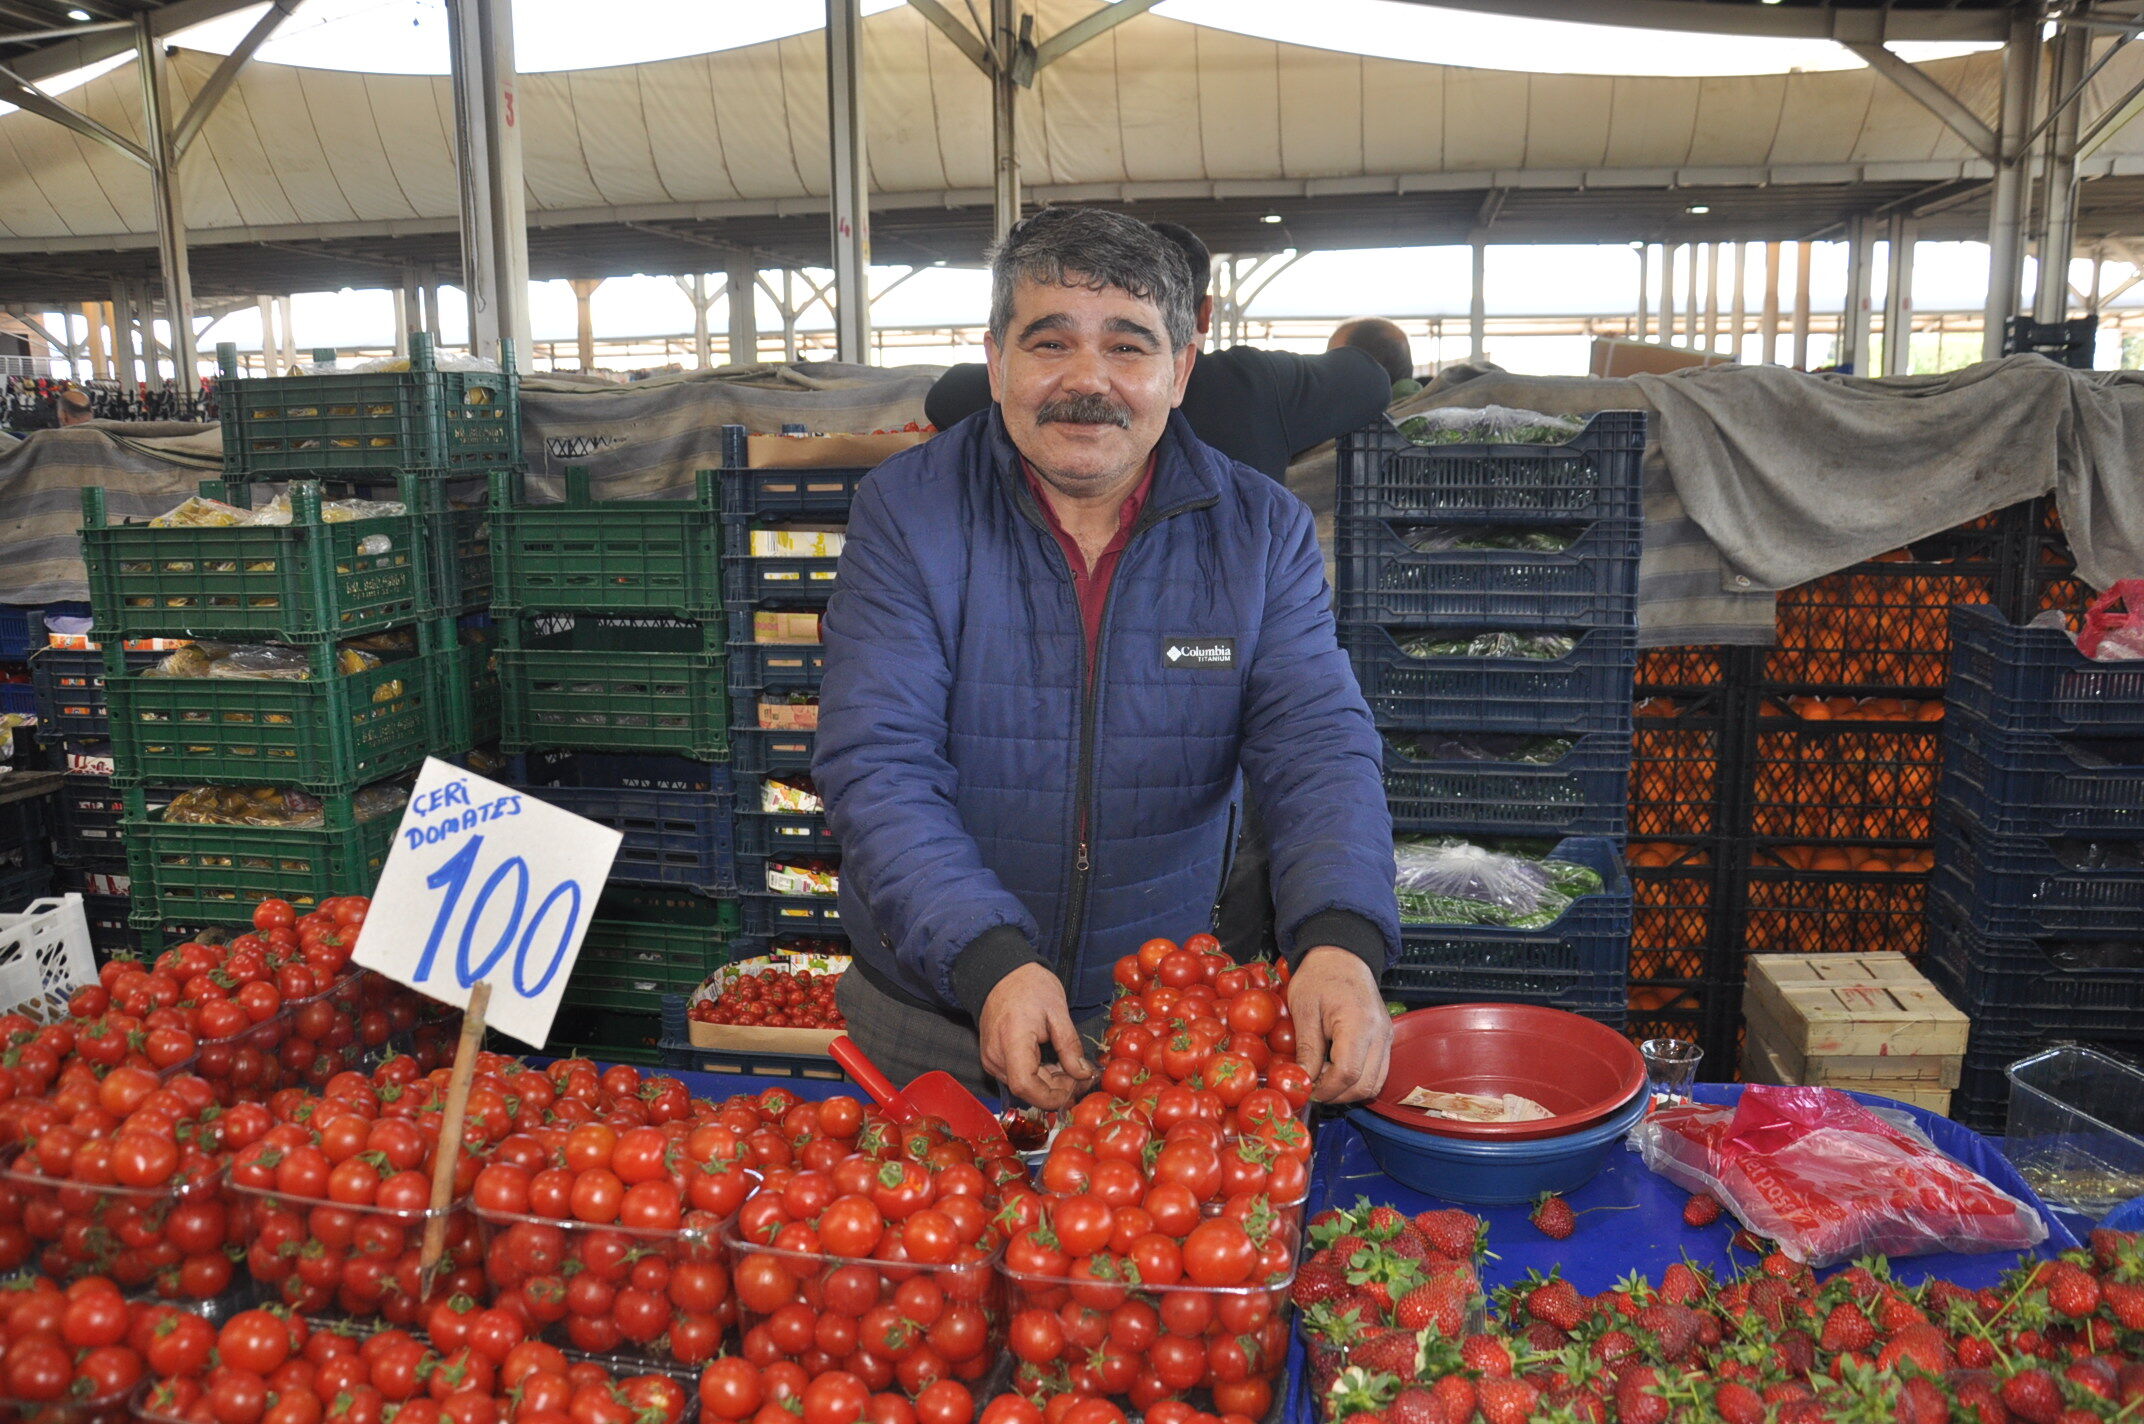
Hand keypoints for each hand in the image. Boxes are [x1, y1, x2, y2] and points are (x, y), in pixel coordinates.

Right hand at [978, 962, 1097, 1109]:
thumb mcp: (1058, 1011)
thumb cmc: (1030, 986)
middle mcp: (996, 1056)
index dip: (1050, 1096)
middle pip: (1027, 1089)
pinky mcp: (993, 1058)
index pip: (1025, 1086)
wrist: (1002, 973)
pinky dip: (1038, 1075)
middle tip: (1082, 1077)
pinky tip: (1054, 1063)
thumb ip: (1070, 1045)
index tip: (1074, 1088)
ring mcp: (992, 1059)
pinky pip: (1018, 1075)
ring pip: (1023, 1085)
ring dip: (1049, 1083)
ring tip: (1070, 1067)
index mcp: (1011, 1041)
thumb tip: (1083, 1073)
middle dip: (1057, 1089)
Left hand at [1287, 946, 1391, 1103]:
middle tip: (1313, 1087)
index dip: (1326, 1089)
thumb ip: (1306, 1048)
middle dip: (1337, 1094)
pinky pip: (1377, 1071)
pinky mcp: (1386, 1039)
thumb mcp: (1304, 1009)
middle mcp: (1380, 1034)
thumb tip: (1303, 1081)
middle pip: (1365, 1084)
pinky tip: (1336, 1069)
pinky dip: (1358, 1079)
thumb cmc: (1319, 977)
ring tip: (1323, 1077)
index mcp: (1358, 1023)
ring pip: (1375, 1083)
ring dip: (1349, 1090)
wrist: (1342, 956)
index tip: (1307, 1089)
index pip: (1347, 1073)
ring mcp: (1386, 1037)